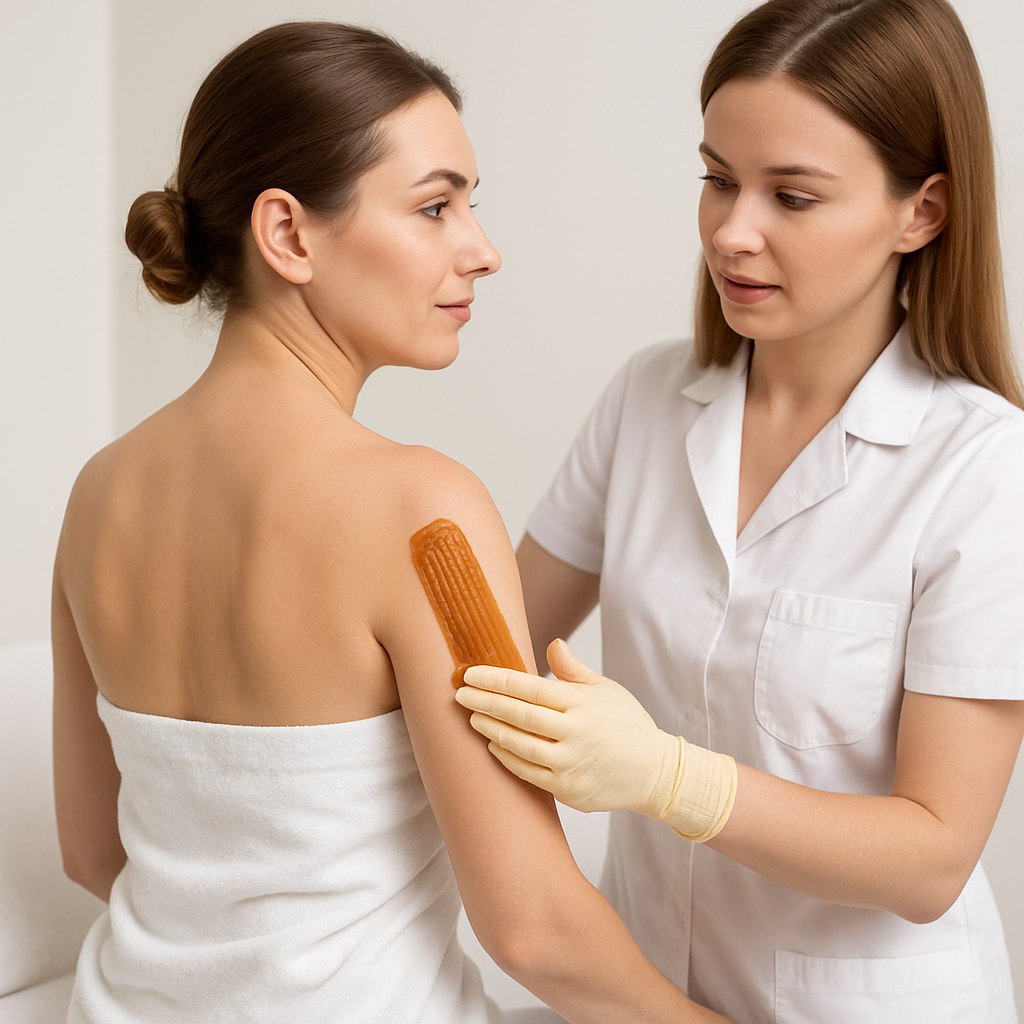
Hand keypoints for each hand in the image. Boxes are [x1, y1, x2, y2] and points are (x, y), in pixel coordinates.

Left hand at [456, 639, 678, 814]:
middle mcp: (575, 733)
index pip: (530, 688)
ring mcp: (570, 764)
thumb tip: (552, 643)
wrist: (654, 773)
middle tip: (460, 693)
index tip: (472, 674)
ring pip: (519, 745)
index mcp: (582, 703)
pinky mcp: (567, 789)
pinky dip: (507, 757)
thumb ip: (573, 670)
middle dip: (485, 702)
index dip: (496, 680)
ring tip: (473, 717)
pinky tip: (494, 743)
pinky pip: (527, 773)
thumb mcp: (606, 689)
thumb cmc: (627, 725)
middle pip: (519, 715)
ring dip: (491, 729)